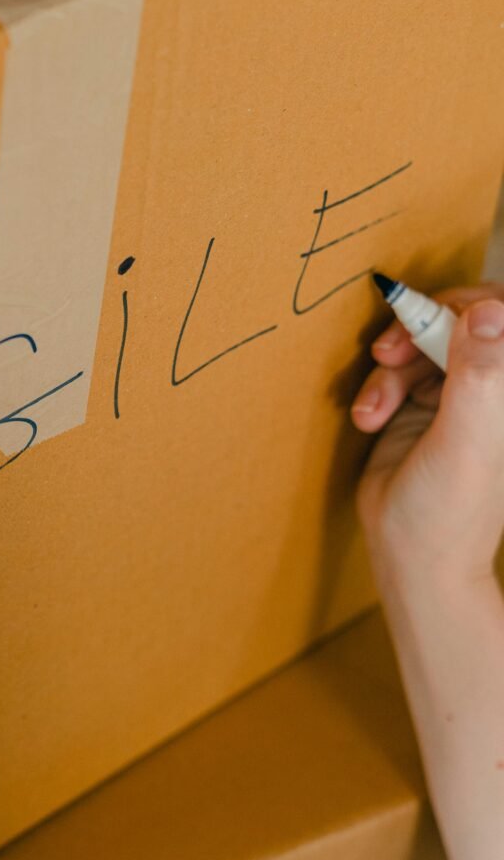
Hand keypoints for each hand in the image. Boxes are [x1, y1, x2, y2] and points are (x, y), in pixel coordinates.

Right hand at [352, 283, 503, 584]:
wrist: (412, 555)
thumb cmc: (450, 512)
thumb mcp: (466, 440)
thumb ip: (480, 375)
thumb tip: (487, 311)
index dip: (474, 304)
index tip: (434, 312)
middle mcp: (494, 390)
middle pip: (460, 323)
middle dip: (419, 331)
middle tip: (388, 350)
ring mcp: (458, 396)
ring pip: (422, 345)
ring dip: (389, 371)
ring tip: (372, 408)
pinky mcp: (422, 407)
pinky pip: (396, 372)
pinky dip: (376, 390)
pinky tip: (368, 418)